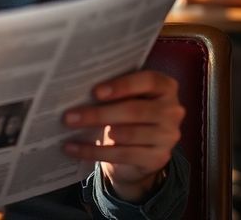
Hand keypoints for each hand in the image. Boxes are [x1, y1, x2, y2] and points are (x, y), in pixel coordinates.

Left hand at [63, 70, 184, 201]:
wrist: (139, 150)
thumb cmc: (127, 112)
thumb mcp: (125, 96)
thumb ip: (112, 89)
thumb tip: (78, 86)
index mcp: (165, 87)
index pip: (148, 81)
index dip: (122, 86)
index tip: (95, 92)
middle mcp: (172, 110)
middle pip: (134, 110)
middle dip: (98, 113)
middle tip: (68, 116)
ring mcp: (168, 136)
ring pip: (127, 134)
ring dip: (93, 132)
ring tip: (69, 127)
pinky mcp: (158, 158)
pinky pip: (122, 155)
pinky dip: (93, 152)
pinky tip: (71, 148)